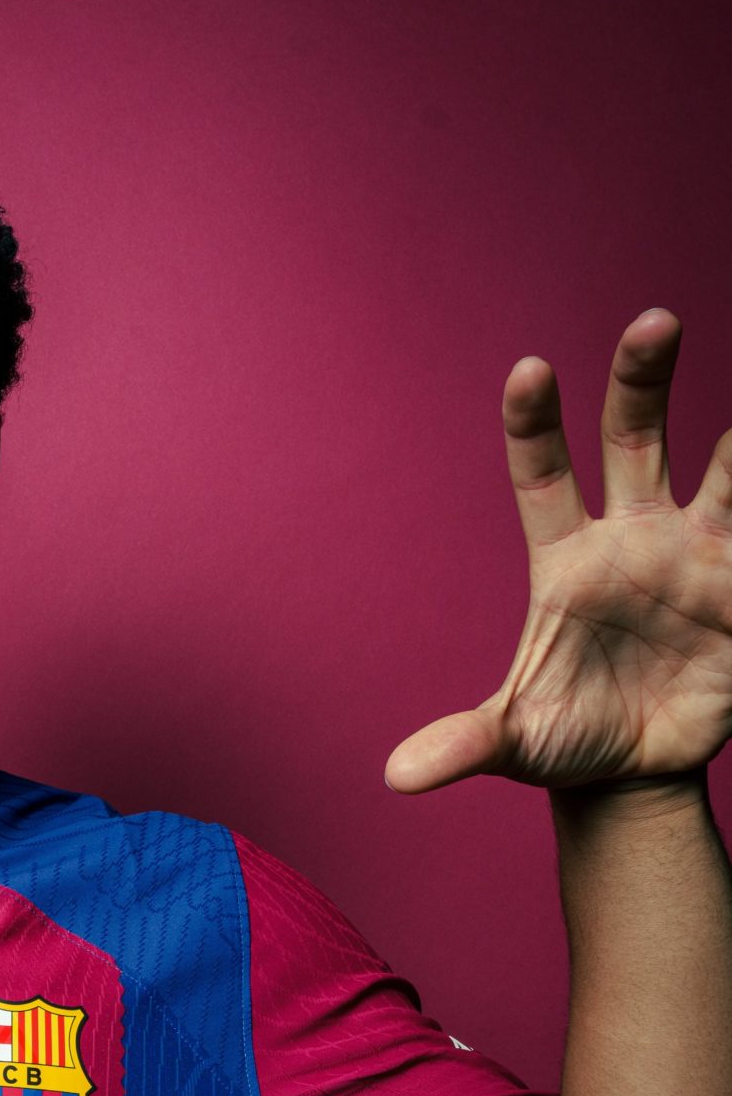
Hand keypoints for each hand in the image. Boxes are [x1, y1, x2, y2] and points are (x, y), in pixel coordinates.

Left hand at [386, 310, 731, 793]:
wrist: (634, 772)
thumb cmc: (565, 740)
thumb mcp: (515, 744)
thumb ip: (464, 745)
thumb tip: (396, 777)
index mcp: (565, 562)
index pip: (542, 476)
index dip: (534, 425)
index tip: (529, 370)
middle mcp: (634, 537)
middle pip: (635, 435)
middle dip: (643, 377)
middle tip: (654, 319)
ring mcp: (698, 553)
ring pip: (727, 468)